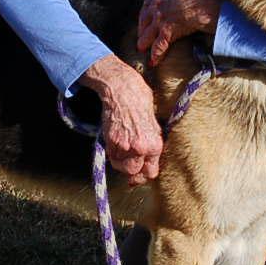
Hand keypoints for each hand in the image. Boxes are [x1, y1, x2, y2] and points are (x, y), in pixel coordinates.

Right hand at [79, 54, 161, 185]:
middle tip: (129, 161)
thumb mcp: (154, 126)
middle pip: (133, 173)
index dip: (144, 174)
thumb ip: (152, 146)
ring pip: (120, 167)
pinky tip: (116, 141)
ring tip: (123, 148)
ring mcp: (124, 146)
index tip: (139, 172)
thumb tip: (149, 163)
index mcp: (154, 145)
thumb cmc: (140, 104)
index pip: (150, 173)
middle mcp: (140, 148)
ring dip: (121, 161)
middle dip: (131, 169)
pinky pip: (111, 157)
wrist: (124, 90)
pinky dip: (112, 153)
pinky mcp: (110, 141)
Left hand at [137, 0, 219, 65]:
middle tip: (141, 36)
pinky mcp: (166, 30)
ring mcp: (159, 17)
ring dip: (144, 43)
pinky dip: (156, 54)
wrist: (203, 4)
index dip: (145, 13)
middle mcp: (156, 4)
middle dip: (142, 29)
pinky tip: (154, 61)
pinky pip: (159, 45)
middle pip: (144, 19)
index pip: (147, 3)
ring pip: (147, 33)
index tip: (145, 19)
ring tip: (142, 49)